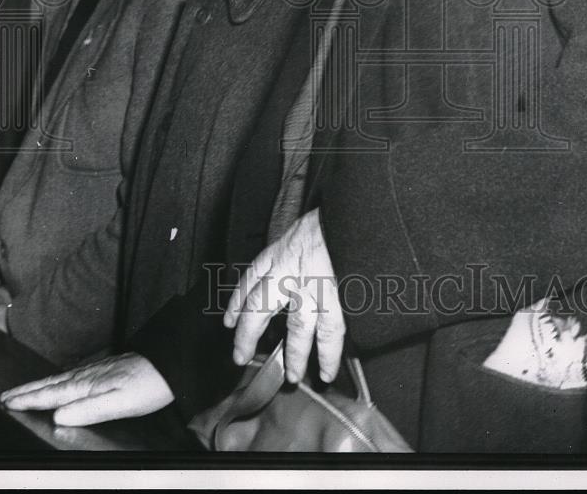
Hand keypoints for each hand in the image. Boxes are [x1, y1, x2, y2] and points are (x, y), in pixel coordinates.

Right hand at [0, 353, 173, 424]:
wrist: (169, 364)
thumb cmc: (148, 386)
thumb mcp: (120, 403)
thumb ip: (89, 409)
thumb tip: (58, 416)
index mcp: (88, 385)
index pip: (52, 395)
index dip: (29, 400)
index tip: (8, 402)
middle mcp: (88, 376)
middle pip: (51, 385)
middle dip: (27, 391)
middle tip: (5, 396)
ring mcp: (96, 372)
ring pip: (60, 380)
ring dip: (39, 385)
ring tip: (22, 390)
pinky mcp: (104, 371)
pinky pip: (71, 377)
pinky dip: (56, 382)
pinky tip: (57, 384)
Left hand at [224, 208, 344, 383]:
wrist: (357, 210)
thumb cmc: (333, 217)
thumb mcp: (303, 225)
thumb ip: (294, 247)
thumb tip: (294, 259)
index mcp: (281, 251)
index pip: (250, 279)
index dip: (237, 302)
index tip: (229, 321)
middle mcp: (291, 271)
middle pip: (260, 308)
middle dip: (248, 336)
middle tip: (241, 357)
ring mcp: (314, 286)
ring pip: (298, 328)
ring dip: (295, 355)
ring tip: (293, 376)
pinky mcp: (339, 296)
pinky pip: (331, 332)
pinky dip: (330, 354)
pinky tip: (328, 370)